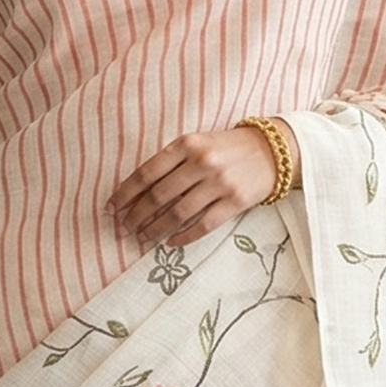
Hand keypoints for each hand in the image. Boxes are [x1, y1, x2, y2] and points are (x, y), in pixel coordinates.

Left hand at [109, 124, 285, 248]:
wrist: (274, 151)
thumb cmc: (227, 148)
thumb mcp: (198, 143)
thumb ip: (171, 162)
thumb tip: (137, 193)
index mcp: (187, 144)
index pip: (147, 173)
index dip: (125, 194)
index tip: (111, 209)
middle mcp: (202, 162)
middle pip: (158, 196)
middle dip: (136, 216)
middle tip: (123, 230)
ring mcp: (219, 183)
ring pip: (177, 214)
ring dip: (155, 230)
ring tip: (142, 239)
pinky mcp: (235, 202)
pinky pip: (203, 225)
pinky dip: (183, 237)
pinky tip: (170, 243)